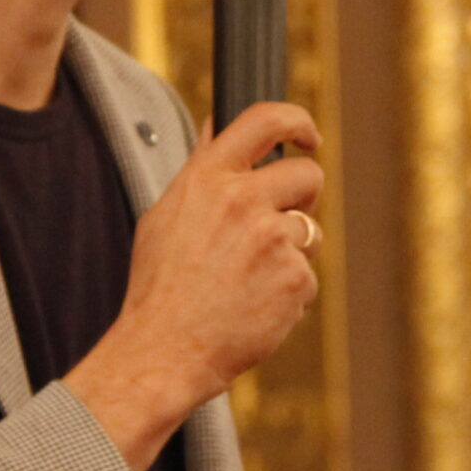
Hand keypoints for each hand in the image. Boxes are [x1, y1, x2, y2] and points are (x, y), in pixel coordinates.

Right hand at [69, 102, 322, 470]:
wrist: (164, 350)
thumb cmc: (160, 287)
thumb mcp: (166, 215)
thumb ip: (200, 169)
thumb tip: (216, 126)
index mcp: (208, 178)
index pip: (265, 120)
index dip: (297, 121)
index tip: (306, 135)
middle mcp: (244, 200)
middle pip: (307, 175)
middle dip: (302, 198)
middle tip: (277, 226)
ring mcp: (274, 239)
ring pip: (309, 231)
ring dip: (290, 252)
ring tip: (247, 281)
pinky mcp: (295, 278)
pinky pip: (307, 275)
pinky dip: (287, 293)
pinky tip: (253, 306)